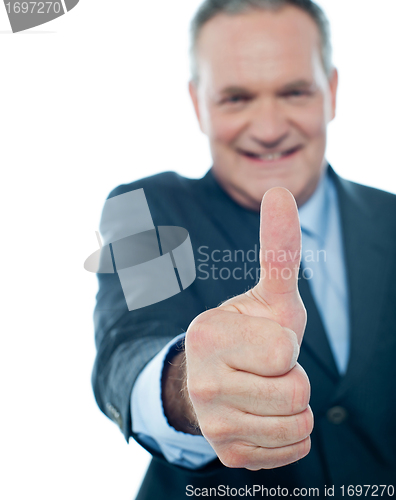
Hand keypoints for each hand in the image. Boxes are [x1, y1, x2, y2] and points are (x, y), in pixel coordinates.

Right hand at [184, 187, 310, 469]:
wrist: (215, 378)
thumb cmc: (249, 332)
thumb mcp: (268, 294)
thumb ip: (278, 248)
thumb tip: (281, 190)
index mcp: (207, 334)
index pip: (283, 350)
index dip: (285, 343)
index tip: (261, 338)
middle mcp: (202, 382)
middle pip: (295, 392)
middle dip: (291, 376)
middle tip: (265, 367)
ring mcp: (213, 424)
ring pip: (298, 424)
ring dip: (293, 404)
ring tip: (264, 389)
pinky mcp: (228, 454)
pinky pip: (294, 450)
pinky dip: (290, 433)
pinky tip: (263, 415)